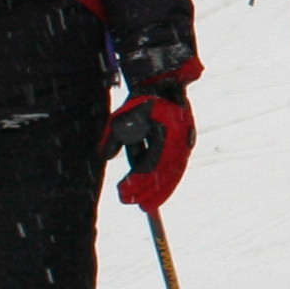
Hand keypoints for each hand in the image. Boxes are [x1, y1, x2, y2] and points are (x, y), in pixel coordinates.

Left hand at [109, 84, 195, 210]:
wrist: (165, 81)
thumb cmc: (142, 98)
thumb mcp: (123, 114)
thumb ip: (114, 135)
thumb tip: (104, 156)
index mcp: (166, 133)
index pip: (151, 165)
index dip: (137, 182)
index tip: (124, 194)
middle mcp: (180, 140)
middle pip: (166, 174)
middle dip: (151, 193)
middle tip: (137, 207)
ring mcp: (185, 142)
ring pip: (174, 173)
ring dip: (161, 191)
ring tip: (148, 206)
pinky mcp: (185, 143)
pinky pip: (177, 167)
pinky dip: (168, 181)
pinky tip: (159, 191)